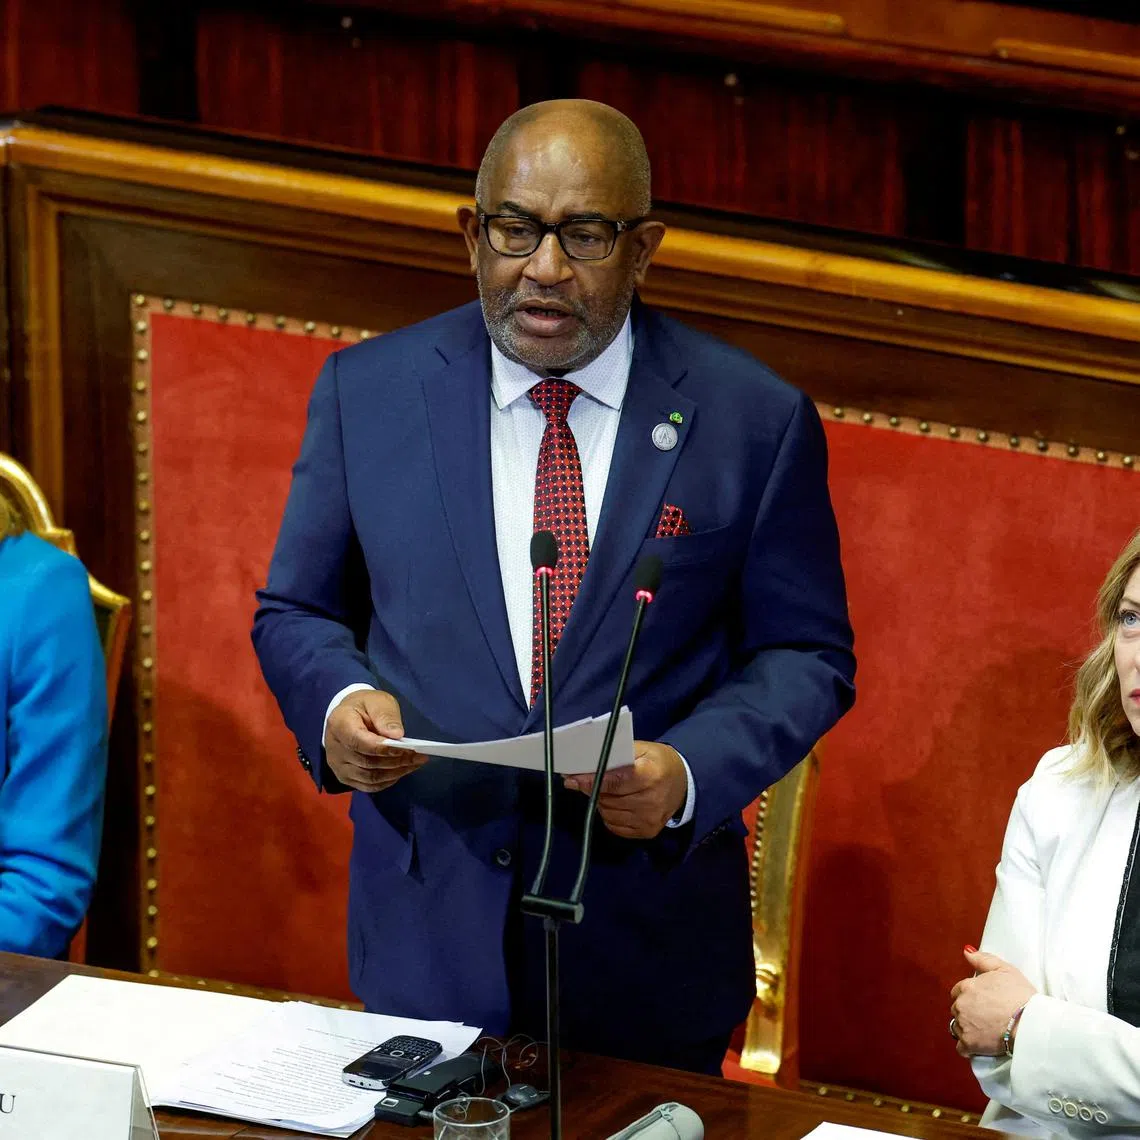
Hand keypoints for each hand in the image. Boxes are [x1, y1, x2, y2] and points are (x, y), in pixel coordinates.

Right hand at [324, 690, 427, 793]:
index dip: (382, 748)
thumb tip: (397, 735)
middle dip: (396, 761)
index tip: (406, 748)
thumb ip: (385, 716)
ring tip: (415, 764)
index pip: (359, 741)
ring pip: (369, 777)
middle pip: (366, 762)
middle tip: (419, 756)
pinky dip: (387, 781)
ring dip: (395, 773)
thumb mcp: (377, 701)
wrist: (349, 716)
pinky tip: (402, 771)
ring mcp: (337, 765)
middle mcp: (334, 748)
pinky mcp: (345, 777)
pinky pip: (368, 786)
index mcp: (339, 723)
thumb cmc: (365, 706)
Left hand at [563, 740, 687, 839]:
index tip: (572, 779)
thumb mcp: (641, 749)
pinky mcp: (646, 832)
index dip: (591, 781)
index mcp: (651, 775)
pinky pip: (614, 825)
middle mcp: (651, 801)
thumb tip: (582, 768)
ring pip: (607, 812)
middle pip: (608, 798)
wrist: (683, 784)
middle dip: (595, 789)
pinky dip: (609, 814)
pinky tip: (617, 803)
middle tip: (593, 779)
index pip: (614, 781)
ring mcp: (649, 820)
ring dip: (602, 801)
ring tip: (610, 790)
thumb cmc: (658, 762)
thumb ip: (613, 756)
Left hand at [950, 947, 1036, 1056]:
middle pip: (957, 1009)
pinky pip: (961, 1048)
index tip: (981, 1002)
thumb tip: (966, 951)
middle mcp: (961, 1005)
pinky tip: (978, 1045)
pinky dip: (967, 1047)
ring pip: (957, 1027)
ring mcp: (964, 1025)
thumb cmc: (1020, 995)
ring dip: (967, 1028)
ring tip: (984, 1030)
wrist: (1030, 1023)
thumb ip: (982, 959)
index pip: (958, 991)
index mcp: (967, 987)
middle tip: (985, 1017)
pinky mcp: (970, 1044)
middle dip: (967, 1012)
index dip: (969, 996)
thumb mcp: (1004, 969)